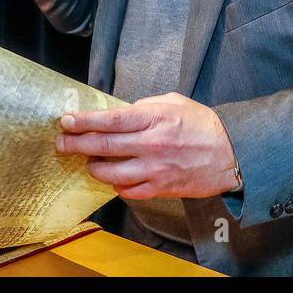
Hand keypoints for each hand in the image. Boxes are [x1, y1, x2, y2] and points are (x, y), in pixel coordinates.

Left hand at [56, 92, 241, 199]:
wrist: (230, 153)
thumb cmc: (202, 124)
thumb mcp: (173, 102)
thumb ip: (144, 106)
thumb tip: (121, 113)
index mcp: (153, 118)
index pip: (109, 120)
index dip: (83, 121)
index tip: (65, 120)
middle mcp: (151, 144)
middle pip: (102, 146)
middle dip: (76, 144)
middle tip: (61, 143)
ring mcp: (154, 169)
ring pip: (110, 173)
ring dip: (93, 167)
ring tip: (88, 162)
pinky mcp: (160, 187)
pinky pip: (128, 190)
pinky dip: (116, 184)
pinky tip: (113, 177)